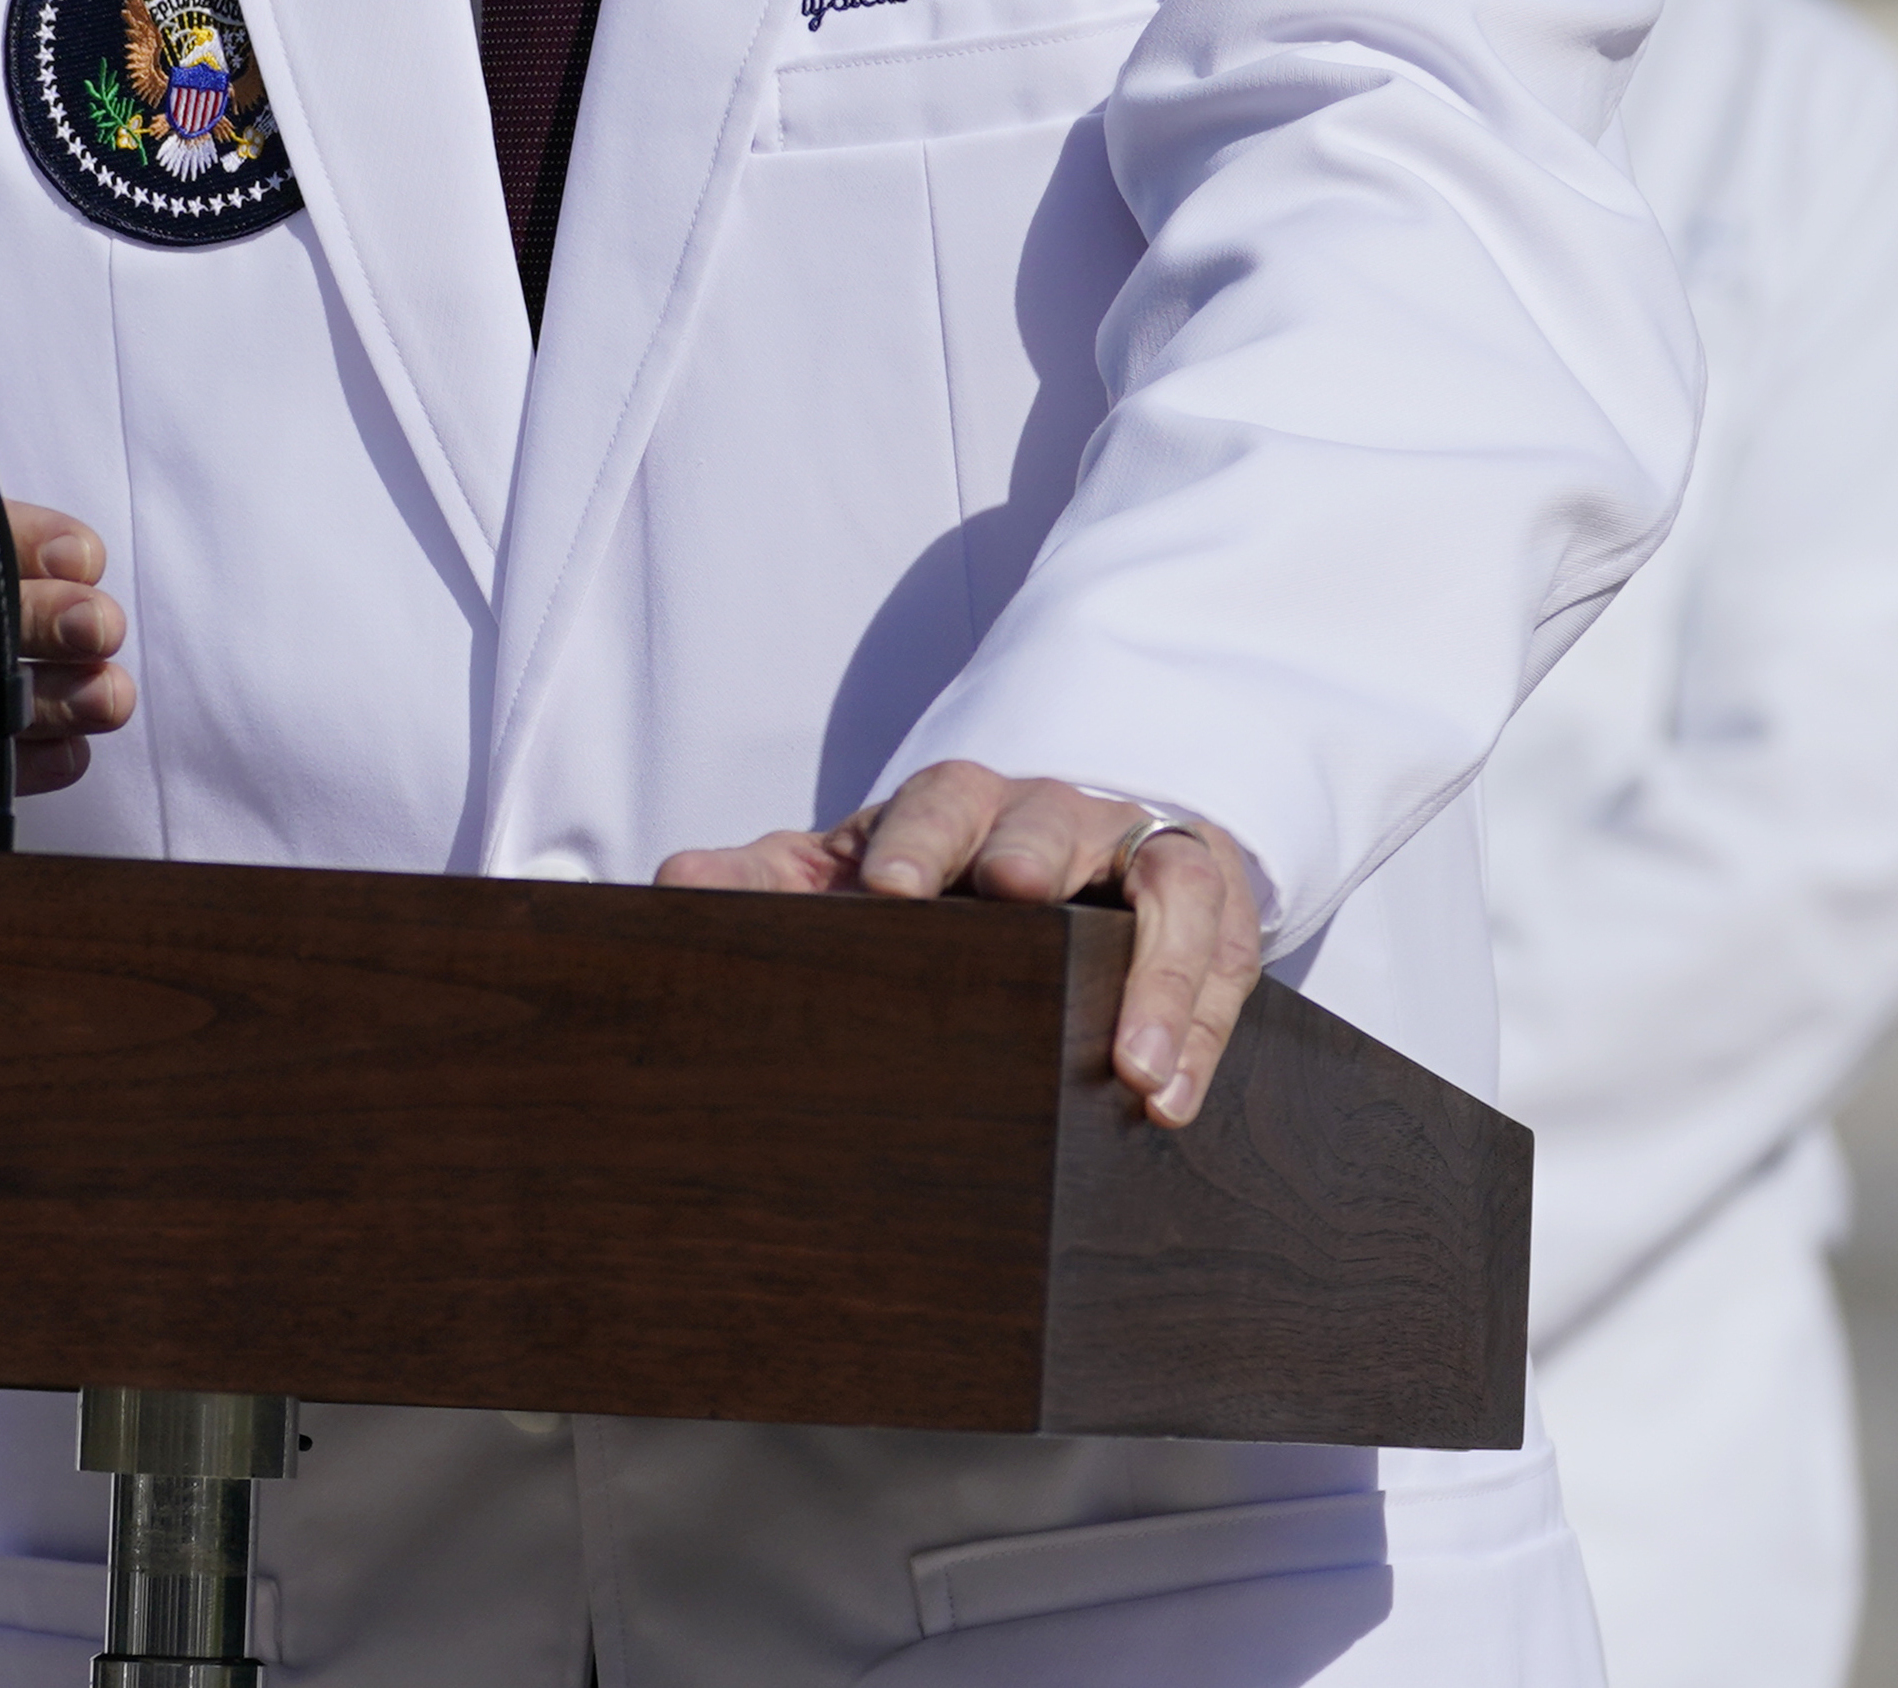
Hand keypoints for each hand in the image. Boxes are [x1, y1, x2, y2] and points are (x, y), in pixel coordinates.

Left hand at [658, 759, 1265, 1127]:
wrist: (1067, 868)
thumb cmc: (943, 885)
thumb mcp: (858, 880)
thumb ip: (774, 884)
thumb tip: (677, 884)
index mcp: (957, 809)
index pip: (939, 799)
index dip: (916, 840)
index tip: (889, 894)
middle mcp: (1053, 820)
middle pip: (1050, 815)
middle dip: (1031, 850)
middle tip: (1014, 893)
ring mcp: (1138, 863)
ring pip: (1166, 880)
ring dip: (1155, 972)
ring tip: (1131, 1065)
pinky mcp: (1210, 919)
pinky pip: (1220, 955)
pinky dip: (1200, 1026)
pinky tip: (1168, 1099)